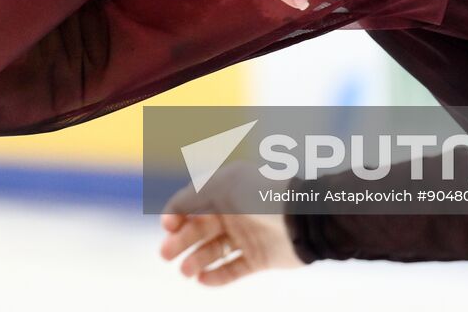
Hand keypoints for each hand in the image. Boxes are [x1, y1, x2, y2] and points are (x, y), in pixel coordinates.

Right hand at [159, 165, 305, 286]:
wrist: (302, 217)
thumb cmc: (259, 195)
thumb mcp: (221, 187)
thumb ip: (192, 197)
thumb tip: (171, 214)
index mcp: (225, 190)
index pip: (192, 203)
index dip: (176, 214)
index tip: (168, 226)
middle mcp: (234, 212)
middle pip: (199, 229)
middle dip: (180, 241)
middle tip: (165, 254)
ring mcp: (247, 236)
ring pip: (214, 250)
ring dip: (196, 260)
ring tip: (185, 271)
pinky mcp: (259, 257)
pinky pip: (233, 268)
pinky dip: (218, 275)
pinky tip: (202, 280)